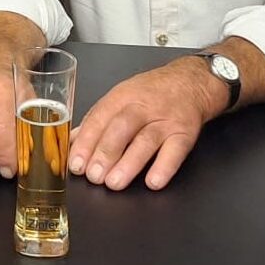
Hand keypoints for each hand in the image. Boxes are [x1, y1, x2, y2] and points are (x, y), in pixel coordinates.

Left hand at [67, 58, 224, 190]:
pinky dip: (164, 167)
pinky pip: (176, 150)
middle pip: (121, 128)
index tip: (76, 164)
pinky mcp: (186, 132)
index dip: (86, 142)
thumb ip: (97, 120)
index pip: (99, 118)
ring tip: (114, 182)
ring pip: (146, 140)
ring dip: (129, 163)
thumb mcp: (121, 97)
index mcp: (122, 97)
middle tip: (93, 176)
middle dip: (105, 153)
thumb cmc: (152, 92)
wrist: (192, 82)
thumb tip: (73, 141)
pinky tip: (152, 182)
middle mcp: (143, 107)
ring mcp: (165, 119)